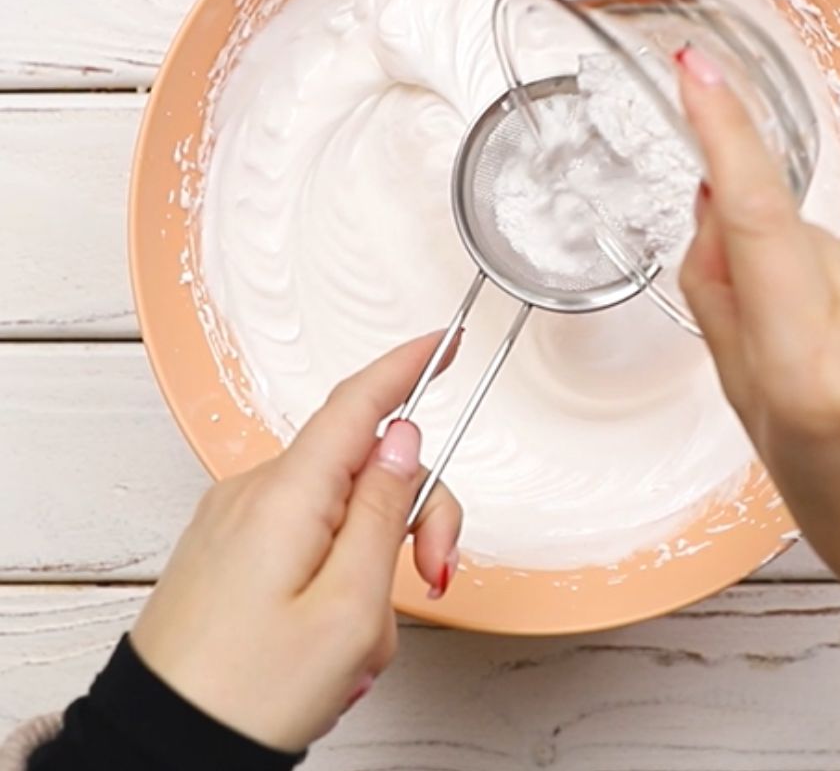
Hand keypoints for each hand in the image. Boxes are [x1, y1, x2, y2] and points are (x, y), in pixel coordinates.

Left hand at [132, 334, 461, 752]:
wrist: (162, 749)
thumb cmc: (248, 694)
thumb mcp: (348, 609)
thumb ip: (382, 512)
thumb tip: (403, 437)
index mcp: (288, 495)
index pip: (359, 401)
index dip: (409, 364)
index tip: (447, 340)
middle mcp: (258, 493)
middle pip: (365, 464)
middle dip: (414, 513)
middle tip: (431, 576)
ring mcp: (240, 520)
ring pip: (341, 504)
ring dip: (376, 559)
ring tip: (366, 637)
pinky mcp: (233, 548)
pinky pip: (308, 532)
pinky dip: (340, 570)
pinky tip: (336, 630)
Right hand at [675, 47, 839, 614]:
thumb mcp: (749, 408)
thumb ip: (721, 295)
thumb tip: (714, 198)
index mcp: (811, 372)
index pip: (757, 220)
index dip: (724, 135)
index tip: (698, 76)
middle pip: (799, 233)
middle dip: (775, 262)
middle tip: (790, 338)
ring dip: (832, 281)